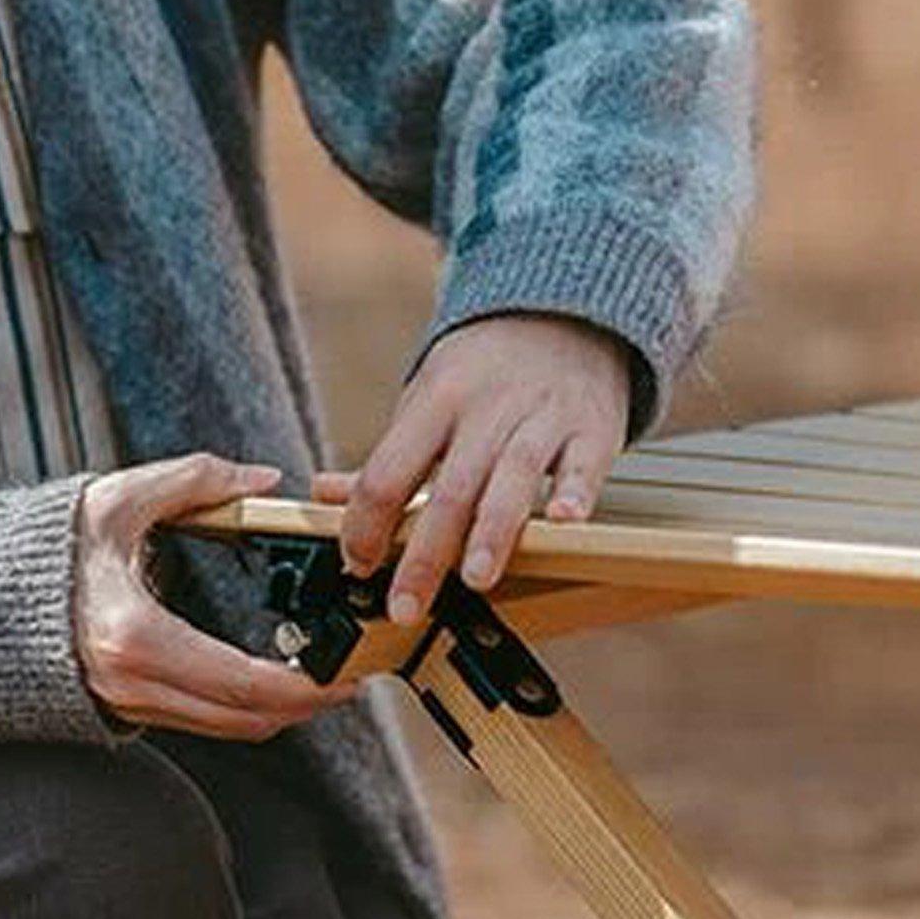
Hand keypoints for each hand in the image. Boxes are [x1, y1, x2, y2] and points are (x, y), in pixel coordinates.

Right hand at [73, 453, 336, 740]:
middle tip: (344, 682)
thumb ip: (194, 480)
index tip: (343, 675)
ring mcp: (122, 704)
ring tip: (314, 680)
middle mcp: (130, 684)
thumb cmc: (40, 548)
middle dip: (302, 707)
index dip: (304, 688)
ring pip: (221, 729)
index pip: (241, 682)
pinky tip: (261, 680)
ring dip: (273, 712)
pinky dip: (235, 708)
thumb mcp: (116, 500)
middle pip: (242, 720)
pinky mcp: (118, 710)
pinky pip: (194, 722)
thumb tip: (262, 479)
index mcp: (135, 636)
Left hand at [316, 313, 632, 625]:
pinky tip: (565, 521)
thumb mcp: (430, 399)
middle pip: (449, 487)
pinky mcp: (593, 428)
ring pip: (513, 476)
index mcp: (436, 401)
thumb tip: (326, 496)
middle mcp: (487, 409)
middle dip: (426, 553)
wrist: (566, 314)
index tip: (358, 566)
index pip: (388, 470)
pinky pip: (583, 462)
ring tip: (476, 577)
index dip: (367, 524)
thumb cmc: (490, 369)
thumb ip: (389, 457)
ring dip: (492, 531)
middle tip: (406, 604)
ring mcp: (542, 417)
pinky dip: (574, 491)